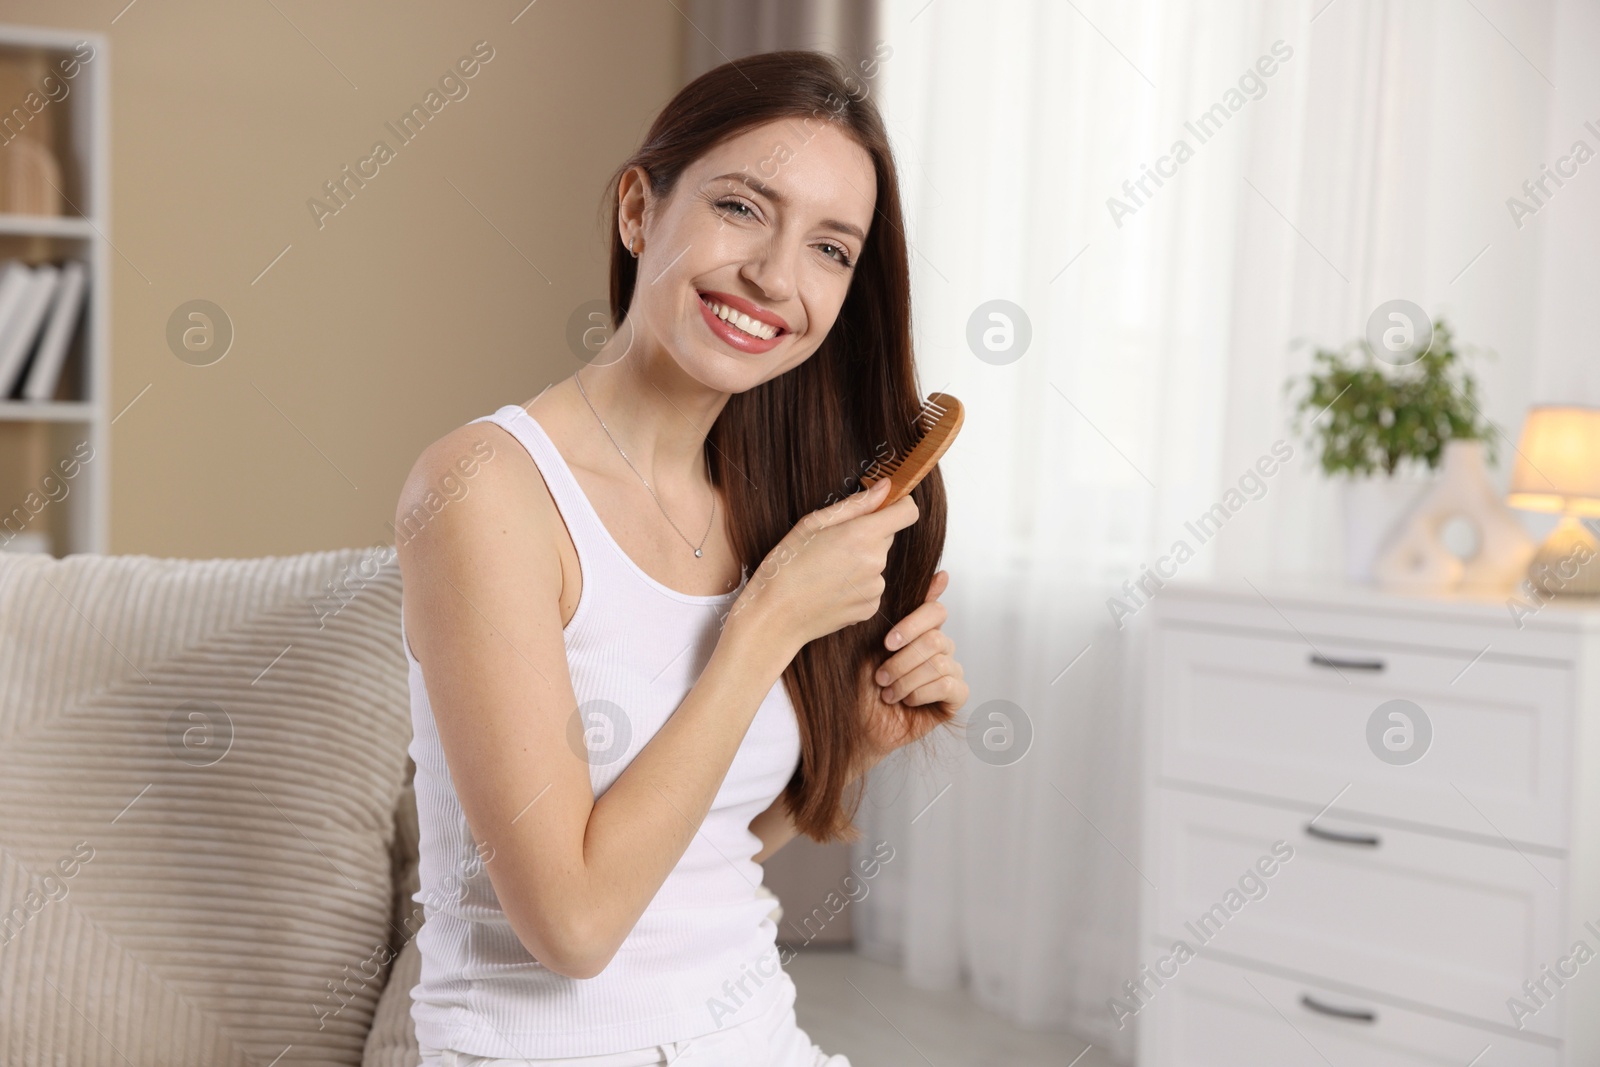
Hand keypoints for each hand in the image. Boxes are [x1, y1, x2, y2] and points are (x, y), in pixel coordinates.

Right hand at [728, 478, 919, 651]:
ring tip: (827, 571)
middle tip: (833, 545)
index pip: (908, 512)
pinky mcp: (871, 608)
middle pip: (887, 537)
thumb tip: (885, 487)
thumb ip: (856, 504)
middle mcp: (875, 562)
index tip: (885, 507)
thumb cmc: (786, 566)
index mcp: (862, 535)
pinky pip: (871, 586)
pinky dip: (857, 585)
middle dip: (867, 535)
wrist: (776, 616)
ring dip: (861, 561)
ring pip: (877, 563)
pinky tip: (831, 589)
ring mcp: (875, 588)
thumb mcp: (812, 524)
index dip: (899, 505)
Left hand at [854, 569, 966, 778]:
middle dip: (902, 660)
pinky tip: (906, 701)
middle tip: (879, 677)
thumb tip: (942, 575)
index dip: (912, 624)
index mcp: (921, 630)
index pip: (936, 611)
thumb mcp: (872, 642)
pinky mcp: (955, 697)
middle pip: (936, 639)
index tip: (887, 643)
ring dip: (906, 680)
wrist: (855, 724)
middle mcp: (939, 648)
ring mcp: (949, 672)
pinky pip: (950, 685)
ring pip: (939, 663)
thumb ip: (900, 609)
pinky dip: (922, 693)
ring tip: (887, 693)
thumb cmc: (860, 683)